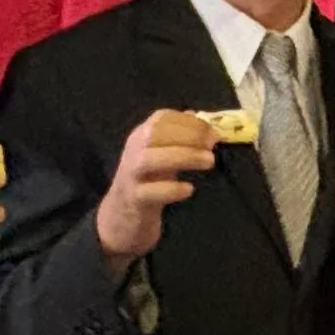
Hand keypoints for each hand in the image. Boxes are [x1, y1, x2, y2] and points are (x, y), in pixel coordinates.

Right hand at [92, 111, 218, 265]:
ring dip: (182, 156)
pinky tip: (189, 189)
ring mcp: (131, 175)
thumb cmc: (148, 180)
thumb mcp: (161, 155)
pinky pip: (149, 192)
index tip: (212, 131)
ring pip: (150, 159)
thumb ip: (178, 138)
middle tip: (213, 145)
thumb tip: (203, 122)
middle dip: (188, 135)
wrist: (121, 215)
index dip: (188, 122)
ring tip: (209, 161)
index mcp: (140, 136)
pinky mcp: (133, 199)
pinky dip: (171, 189)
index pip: (161, 118)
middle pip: (154, 134)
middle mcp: (133, 150)